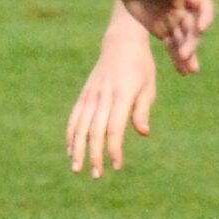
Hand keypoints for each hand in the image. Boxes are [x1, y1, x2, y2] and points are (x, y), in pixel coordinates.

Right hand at [67, 24, 159, 177]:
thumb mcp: (148, 87)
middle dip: (95, 155)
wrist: (121, 43)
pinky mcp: (84, 94)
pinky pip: (74, 117)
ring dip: (78, 149)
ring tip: (77, 168)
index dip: (114, 148)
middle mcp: (103, 96)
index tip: (117, 166)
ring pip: (79, 126)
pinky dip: (70, 134)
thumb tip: (143, 133)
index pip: (115, 128)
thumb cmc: (140, 68)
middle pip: (95, 131)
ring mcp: (91, 95)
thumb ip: (142, 111)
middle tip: (96, 175)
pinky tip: (71, 151)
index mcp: (122, 95)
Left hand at [95, 0, 210, 72]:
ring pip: (185, 39)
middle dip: (192, 40)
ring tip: (188, 69)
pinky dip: (178, 58)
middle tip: (184, 53)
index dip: (205, 16)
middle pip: (193, 27)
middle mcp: (182, 6)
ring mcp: (173, 19)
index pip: (202, 5)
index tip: (201, 28)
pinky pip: (173, 45)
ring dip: (188, 53)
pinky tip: (184, 72)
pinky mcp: (162, 29)